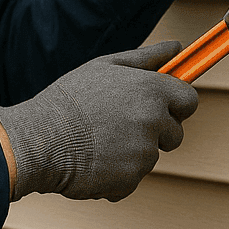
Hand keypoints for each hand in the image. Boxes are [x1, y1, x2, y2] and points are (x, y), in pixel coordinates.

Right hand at [0, 42, 197, 201]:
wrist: (38, 140)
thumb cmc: (69, 100)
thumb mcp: (105, 67)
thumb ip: (146, 58)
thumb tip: (176, 48)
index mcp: (151, 90)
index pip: (190, 101)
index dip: (176, 105)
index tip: (163, 107)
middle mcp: (153, 121)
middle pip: (174, 134)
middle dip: (156, 133)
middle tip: (119, 126)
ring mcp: (143, 154)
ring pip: (150, 157)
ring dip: (131, 153)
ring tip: (97, 141)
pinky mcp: (131, 180)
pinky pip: (132, 178)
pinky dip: (116, 174)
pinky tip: (92, 161)